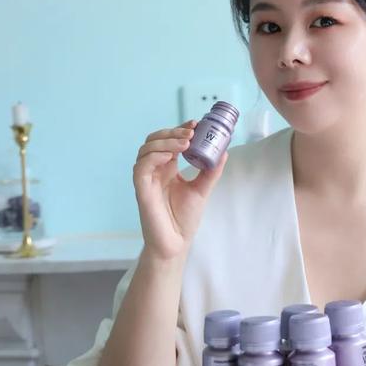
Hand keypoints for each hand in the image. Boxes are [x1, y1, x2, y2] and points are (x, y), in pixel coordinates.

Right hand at [133, 120, 227, 261]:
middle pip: (155, 140)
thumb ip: (211, 170)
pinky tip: (170, 156)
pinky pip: (141, 167)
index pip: (168, 140)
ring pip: (146, 149)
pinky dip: (154, 157)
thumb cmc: (185, 218)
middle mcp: (155, 170)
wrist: (177, 242)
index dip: (179, 129)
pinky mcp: (141, 189)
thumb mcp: (202, 189)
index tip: (196, 123)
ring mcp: (146, 179)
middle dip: (172, 132)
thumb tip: (224, 151)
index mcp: (167, 167)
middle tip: (191, 132)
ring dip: (165, 141)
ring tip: (185, 142)